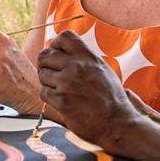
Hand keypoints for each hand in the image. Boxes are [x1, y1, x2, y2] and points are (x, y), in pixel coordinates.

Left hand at [37, 30, 138, 151]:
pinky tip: (60, 100)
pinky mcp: (61, 101)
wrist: (117, 123)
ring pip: (42, 74)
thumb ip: (84, 58)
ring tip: (59, 88)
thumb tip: (61, 48)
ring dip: (47, 81)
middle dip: (44, 63)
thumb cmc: (111, 97)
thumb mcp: (102, 69)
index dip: (55, 44)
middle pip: (45, 55)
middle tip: (50, 72)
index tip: (56, 53)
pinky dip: (49, 96)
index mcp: (88, 57)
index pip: (64, 37)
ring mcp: (68, 84)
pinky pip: (43, 92)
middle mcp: (77, 67)